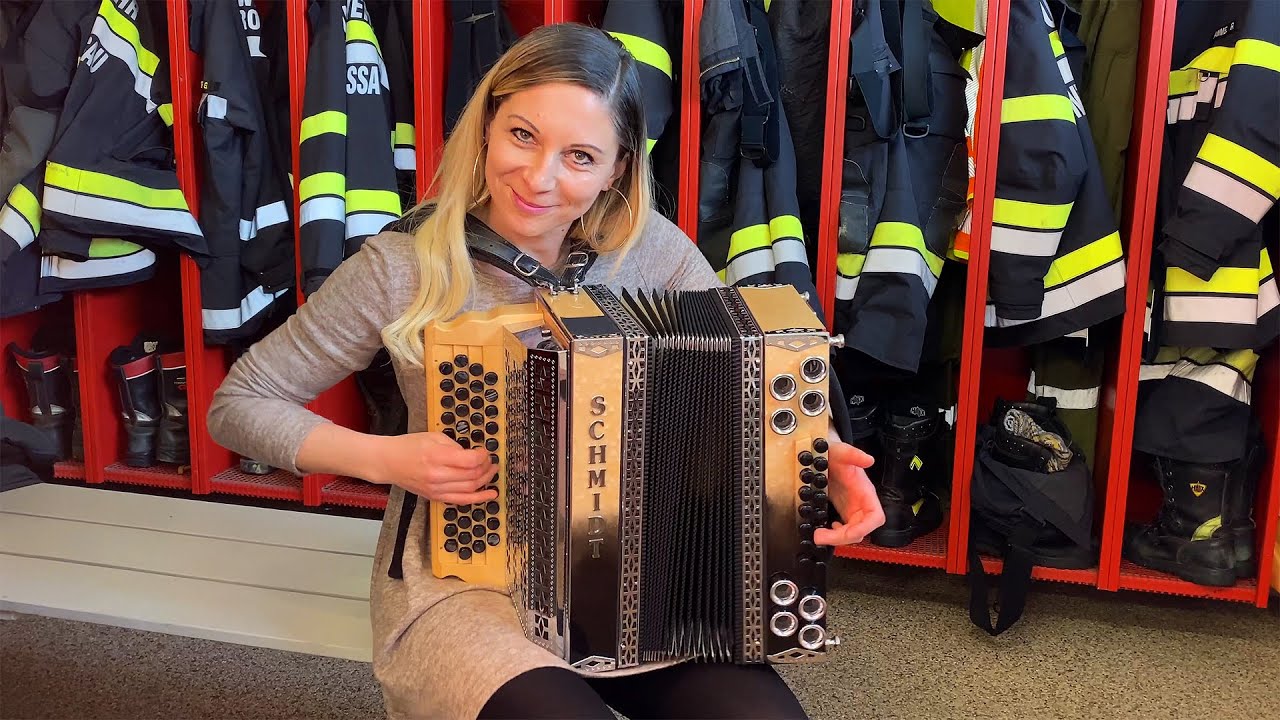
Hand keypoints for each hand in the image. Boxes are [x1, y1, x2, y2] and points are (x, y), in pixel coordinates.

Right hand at [369, 432, 498, 504]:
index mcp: (437, 456)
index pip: (471, 460)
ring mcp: (437, 489)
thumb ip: (455, 446)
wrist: (388, 462)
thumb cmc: (409, 447)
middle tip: (490, 460)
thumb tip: (473, 455)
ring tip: (491, 472)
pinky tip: (490, 494)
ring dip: (486, 480)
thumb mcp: (434, 437)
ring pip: (471, 488)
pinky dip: (478, 498)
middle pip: (473, 475)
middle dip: (487, 467)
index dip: (483, 455)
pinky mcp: (436, 497)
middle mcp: (438, 475)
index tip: (485, 451)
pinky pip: (462, 501)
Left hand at [813, 441, 884, 545]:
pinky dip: (834, 535)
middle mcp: (862, 504)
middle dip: (843, 537)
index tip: (848, 533)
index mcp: (865, 492)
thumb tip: (868, 459)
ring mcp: (852, 509)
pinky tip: (825, 529)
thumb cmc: (835, 453)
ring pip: (852, 533)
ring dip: (836, 538)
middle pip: (862, 530)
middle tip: (820, 537)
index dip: (865, 529)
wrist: (826, 455)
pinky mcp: (843, 512)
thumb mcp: (840, 451)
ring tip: (819, 535)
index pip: (876, 517)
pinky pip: (843, 530)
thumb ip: (852, 453)